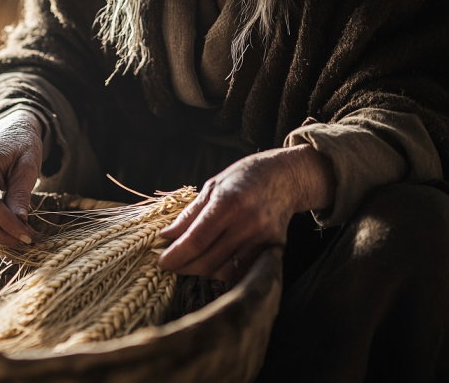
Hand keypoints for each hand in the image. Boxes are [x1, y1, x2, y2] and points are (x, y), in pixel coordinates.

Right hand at [0, 110, 42, 246]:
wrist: (12, 135)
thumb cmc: (23, 146)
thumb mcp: (28, 167)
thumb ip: (21, 194)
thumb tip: (20, 223)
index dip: (6, 224)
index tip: (28, 236)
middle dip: (1, 235)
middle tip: (27, 242)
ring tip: (20, 241)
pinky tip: (10, 236)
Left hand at [158, 145, 334, 280]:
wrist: (287, 176)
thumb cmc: (245, 177)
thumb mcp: (212, 187)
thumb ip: (189, 215)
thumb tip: (167, 236)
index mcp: (228, 203)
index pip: (195, 241)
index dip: (175, 256)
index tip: (162, 262)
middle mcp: (248, 223)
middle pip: (208, 261)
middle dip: (184, 267)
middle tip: (172, 265)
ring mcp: (264, 238)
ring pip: (224, 271)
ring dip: (203, 271)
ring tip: (192, 261)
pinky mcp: (275, 248)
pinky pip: (243, 270)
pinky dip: (225, 270)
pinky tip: (215, 261)